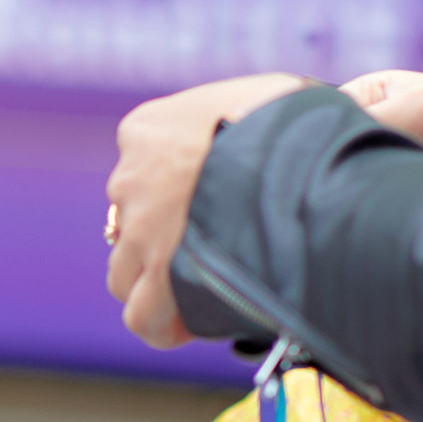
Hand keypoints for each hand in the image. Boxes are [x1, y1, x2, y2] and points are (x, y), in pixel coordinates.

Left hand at [106, 75, 300, 346]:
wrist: (289, 157)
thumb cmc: (292, 118)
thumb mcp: (268, 95)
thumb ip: (253, 113)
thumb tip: (295, 116)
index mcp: (148, 128)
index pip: (146, 159)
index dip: (180, 186)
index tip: (215, 199)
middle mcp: (131, 178)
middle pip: (134, 217)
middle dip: (166, 236)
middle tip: (213, 247)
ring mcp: (137, 230)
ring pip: (127, 269)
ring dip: (157, 282)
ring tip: (201, 291)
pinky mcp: (154, 275)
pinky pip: (143, 314)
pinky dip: (162, 324)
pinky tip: (188, 326)